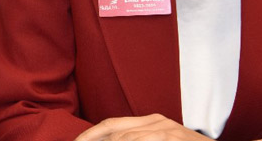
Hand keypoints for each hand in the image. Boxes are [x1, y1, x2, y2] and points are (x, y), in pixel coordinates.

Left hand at [73, 114, 211, 140]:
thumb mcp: (165, 140)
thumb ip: (142, 138)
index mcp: (151, 122)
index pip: (112, 125)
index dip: (90, 135)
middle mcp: (155, 122)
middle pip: (113, 128)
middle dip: (90, 139)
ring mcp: (165, 130)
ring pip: (125, 137)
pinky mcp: (172, 138)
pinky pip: (143, 140)